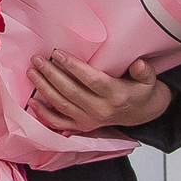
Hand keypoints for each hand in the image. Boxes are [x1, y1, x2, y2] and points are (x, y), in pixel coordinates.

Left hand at [28, 52, 169, 135]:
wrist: (140, 114)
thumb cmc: (139, 91)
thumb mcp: (148, 80)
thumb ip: (144, 71)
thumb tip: (139, 64)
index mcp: (116, 95)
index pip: (91, 80)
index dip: (73, 67)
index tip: (56, 53)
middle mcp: (101, 110)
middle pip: (71, 91)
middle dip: (51, 74)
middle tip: (37, 59)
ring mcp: (89, 120)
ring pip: (61, 105)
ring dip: (44, 88)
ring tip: (32, 72)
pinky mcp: (81, 127)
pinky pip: (59, 123)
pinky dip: (44, 114)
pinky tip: (32, 101)